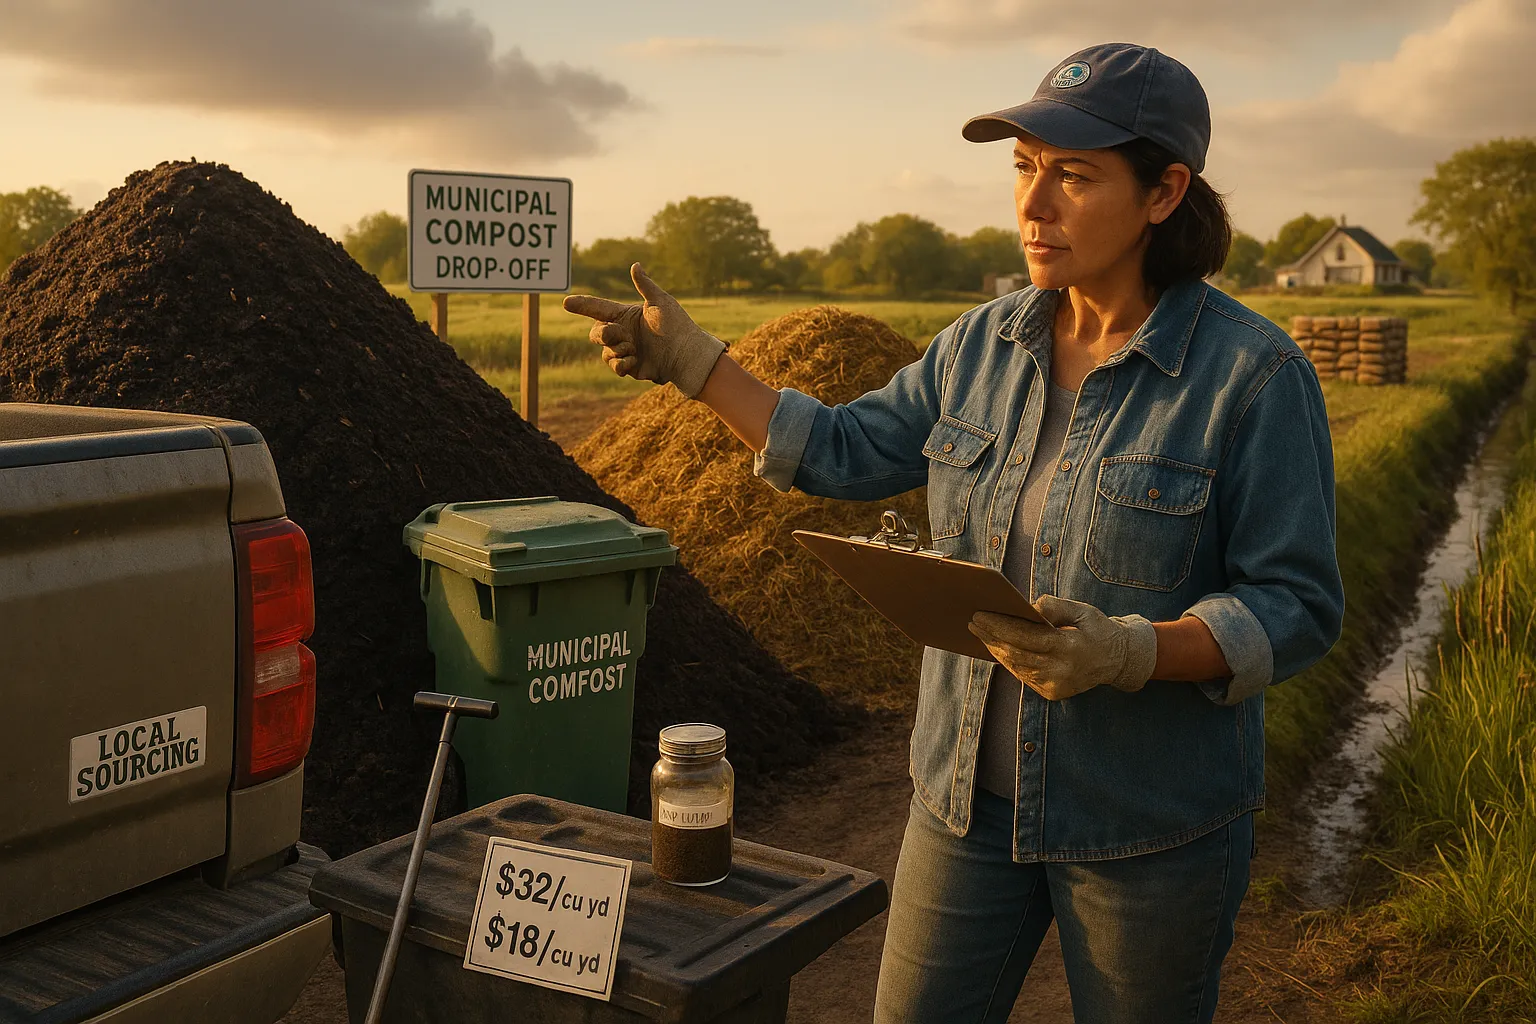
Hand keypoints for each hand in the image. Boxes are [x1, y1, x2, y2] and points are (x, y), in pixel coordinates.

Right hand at [561, 263, 726, 397]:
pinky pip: (615, 365)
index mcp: (625, 315)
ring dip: (617, 349)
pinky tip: (636, 359)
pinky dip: (622, 363)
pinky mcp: (630, 367)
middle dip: (603, 334)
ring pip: (605, 351)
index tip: (566, 302)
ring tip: (635, 349)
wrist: (686, 354)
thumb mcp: (660, 302)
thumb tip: (635, 265)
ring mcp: (625, 351)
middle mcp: (622, 333)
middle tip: (618, 334)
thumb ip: (645, 286)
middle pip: (596, 333)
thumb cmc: (677, 325)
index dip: (582, 305)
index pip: (598, 308)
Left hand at [967, 594, 1156, 700]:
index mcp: (1070, 648)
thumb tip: (1026, 607)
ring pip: (1016, 666)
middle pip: (1016, 653)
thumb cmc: (1097, 629)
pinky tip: (997, 647)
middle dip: (991, 637)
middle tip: (972, 622)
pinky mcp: (1052, 693)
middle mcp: (1062, 671)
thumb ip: (1054, 606)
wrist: (1119, 660)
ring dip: (996, 649)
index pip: (1026, 637)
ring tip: (980, 633)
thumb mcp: (1081, 610)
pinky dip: (1009, 660)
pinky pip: (1023, 674)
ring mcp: (1056, 685)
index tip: (979, 615)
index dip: (1000, 626)